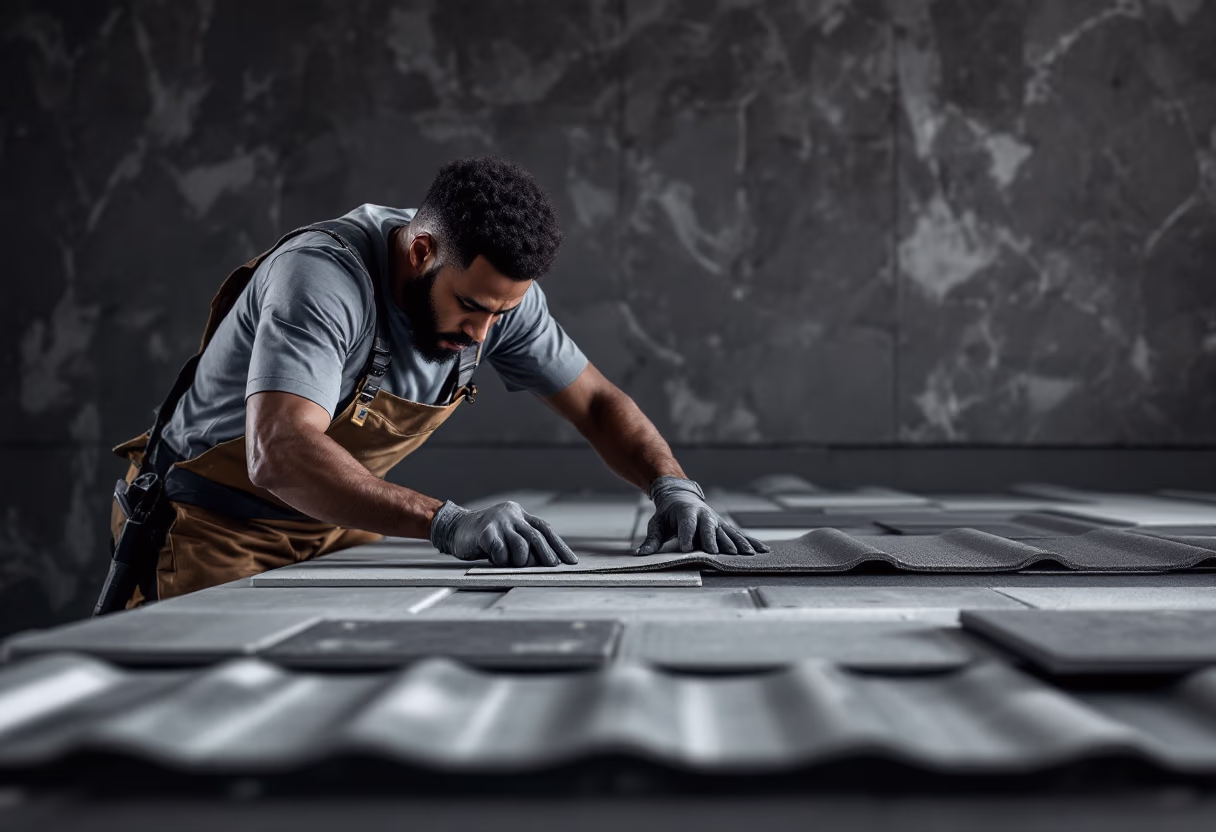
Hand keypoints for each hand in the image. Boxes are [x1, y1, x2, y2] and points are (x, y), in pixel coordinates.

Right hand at [430, 501, 578, 566]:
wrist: (456, 528)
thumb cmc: (487, 537)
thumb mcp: (508, 534)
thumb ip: (525, 542)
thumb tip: (549, 562)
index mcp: (520, 514)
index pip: (545, 529)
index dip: (559, 545)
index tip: (571, 561)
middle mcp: (511, 515)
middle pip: (535, 535)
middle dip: (546, 553)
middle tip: (552, 567)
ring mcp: (498, 522)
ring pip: (520, 544)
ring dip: (521, 559)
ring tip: (515, 564)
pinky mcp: (484, 531)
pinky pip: (500, 550)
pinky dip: (501, 559)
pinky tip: (497, 561)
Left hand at [638, 477, 770, 555]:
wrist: (680, 495)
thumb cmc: (668, 514)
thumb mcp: (657, 524)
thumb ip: (652, 540)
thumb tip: (640, 555)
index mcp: (686, 512)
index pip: (686, 524)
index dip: (687, 535)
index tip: (687, 548)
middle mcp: (704, 515)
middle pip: (710, 529)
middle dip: (714, 541)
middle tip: (718, 553)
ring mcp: (717, 521)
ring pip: (728, 533)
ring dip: (738, 544)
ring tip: (748, 555)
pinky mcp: (724, 527)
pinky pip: (739, 535)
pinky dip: (751, 542)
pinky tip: (763, 550)